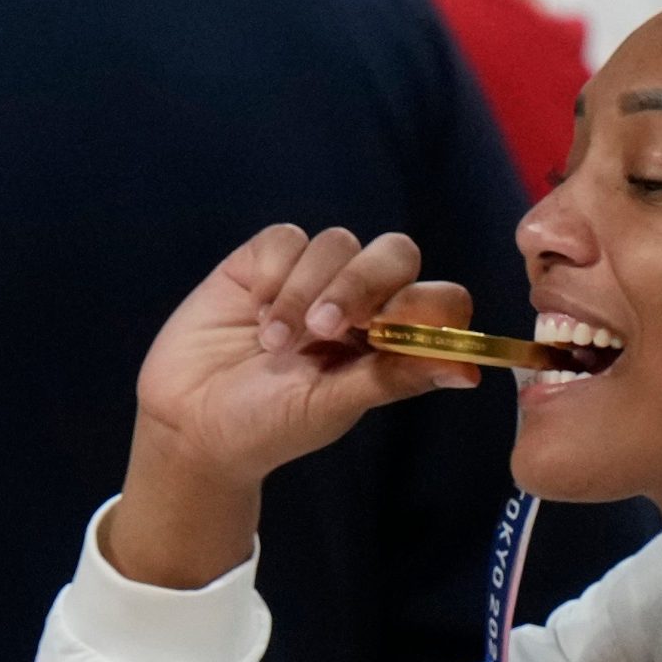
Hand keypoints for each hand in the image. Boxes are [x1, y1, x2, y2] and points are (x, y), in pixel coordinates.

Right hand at [111, 225, 473, 587]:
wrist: (192, 420)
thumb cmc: (272, 423)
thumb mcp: (336, 405)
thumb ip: (397, 378)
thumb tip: (469, 372)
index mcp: (393, 339)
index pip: (439, 298)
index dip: (426, 305)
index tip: (389, 335)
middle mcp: (362, 302)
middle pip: (395, 254)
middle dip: (362, 285)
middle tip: (325, 329)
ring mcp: (313, 277)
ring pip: (338, 243)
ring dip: (306, 291)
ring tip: (274, 343)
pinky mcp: (263, 261)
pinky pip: (286, 238)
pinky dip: (274, 273)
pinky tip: (255, 311)